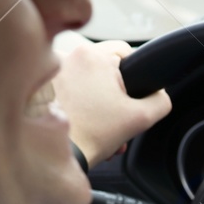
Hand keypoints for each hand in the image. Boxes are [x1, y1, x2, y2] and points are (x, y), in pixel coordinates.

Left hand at [51, 40, 172, 167]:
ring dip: (99, 100)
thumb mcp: (142, 118)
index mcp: (93, 56)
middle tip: (116, 115)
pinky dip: (80, 103)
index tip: (129, 96)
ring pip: (88, 78)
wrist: (60, 153)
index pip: (125, 51)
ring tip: (101, 123)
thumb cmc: (93, 134)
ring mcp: (52, 69)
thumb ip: (160, 101)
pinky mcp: (42, 83)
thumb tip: (160, 94)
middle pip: (105, 68)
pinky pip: (70, 86)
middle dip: (115, 93)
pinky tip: (85, 122)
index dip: (135, 75)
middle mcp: (68, 55)